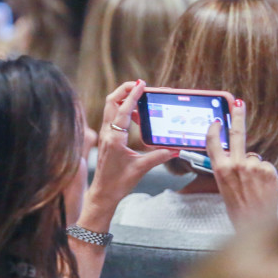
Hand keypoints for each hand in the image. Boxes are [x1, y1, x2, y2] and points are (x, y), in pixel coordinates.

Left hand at [81, 81, 177, 225]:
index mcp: (114, 138)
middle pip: (111, 101)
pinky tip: (135, 114)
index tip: (142, 84)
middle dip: (124, 89)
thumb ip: (158, 156)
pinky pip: (113, 117)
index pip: (122, 110)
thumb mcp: (140, 168)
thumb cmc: (118, 183)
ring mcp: (105, 134)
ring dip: (123, 98)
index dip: (132, 95)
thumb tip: (174, 149)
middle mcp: (107, 133)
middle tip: (140, 85)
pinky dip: (123, 109)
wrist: (103, 193)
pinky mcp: (106, 137)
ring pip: (110, 107)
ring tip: (140, 96)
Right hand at [206, 99, 277, 225]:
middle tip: (239, 103)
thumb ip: (227, 169)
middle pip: (237, 134)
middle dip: (237, 116)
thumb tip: (234, 155)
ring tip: (255, 186)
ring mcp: (254, 167)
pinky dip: (266, 174)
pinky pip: (266, 166)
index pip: (213, 143)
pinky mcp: (269, 171)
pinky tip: (263, 187)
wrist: (257, 224)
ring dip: (255, 167)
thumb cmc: (238, 209)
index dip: (214, 130)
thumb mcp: (224, 188)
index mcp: (221, 170)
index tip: (217, 121)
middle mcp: (236, 165)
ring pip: (254, 157)